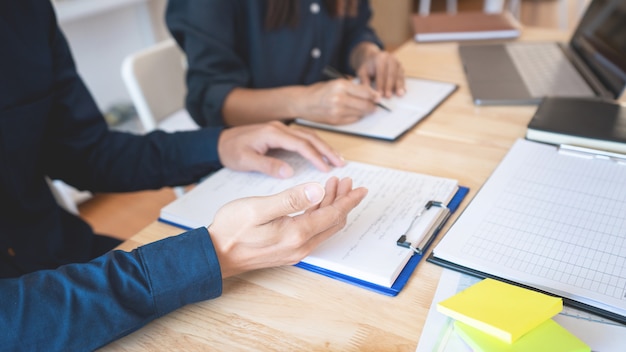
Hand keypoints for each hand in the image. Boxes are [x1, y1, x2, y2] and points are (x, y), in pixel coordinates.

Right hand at [208, 177, 367, 277]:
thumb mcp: (259, 208)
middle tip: (346, 181)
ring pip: (323, 227)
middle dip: (342, 200)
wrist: (216, 254)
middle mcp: (301, 246)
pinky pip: (312, 232)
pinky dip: (318, 215)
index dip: (348, 199)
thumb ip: (291, 199)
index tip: (360, 188)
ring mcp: (295, 251)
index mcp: (297, 233)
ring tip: (332, 186)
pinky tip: (314, 204)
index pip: (333, 214)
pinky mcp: (288, 251)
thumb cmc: (232, 229)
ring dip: (330, 206)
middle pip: (332, 221)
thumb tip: (318, 190)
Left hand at [217, 121, 344, 177]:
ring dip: (324, 147)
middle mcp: (280, 128)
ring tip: (337, 159)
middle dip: (327, 150)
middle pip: (310, 137)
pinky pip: (302, 137)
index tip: (327, 168)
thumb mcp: (245, 160)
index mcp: (273, 133)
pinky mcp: (280, 133)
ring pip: (308, 136)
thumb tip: (289, 172)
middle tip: (341, 164)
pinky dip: (315, 145)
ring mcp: (280, 129)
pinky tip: (322, 153)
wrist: (218, 141)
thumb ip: (268, 165)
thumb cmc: (230, 150)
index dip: (315, 156)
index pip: (300, 144)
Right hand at [296, 79, 378, 124]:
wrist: (303, 102)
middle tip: (375, 105)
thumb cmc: (319, 91)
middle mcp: (340, 98)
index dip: (374, 95)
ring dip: (366, 112)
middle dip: (373, 105)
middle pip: (365, 104)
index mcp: (341, 85)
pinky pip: (353, 120)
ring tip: (367, 109)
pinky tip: (355, 113)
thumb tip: (369, 91)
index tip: (378, 97)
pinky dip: (357, 117)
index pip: (365, 91)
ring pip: (361, 113)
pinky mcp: (336, 121)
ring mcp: (337, 111)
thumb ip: (351, 87)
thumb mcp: (335, 82)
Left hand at [351, 42, 404, 98]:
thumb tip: (369, 93)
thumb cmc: (367, 67)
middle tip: (388, 96)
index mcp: (380, 58)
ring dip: (399, 86)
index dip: (380, 84)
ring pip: (399, 75)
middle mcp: (390, 59)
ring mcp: (397, 63)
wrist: (372, 59)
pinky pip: (402, 77)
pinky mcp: (401, 68)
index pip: (381, 73)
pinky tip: (402, 92)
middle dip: (390, 86)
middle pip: (391, 74)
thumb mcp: (362, 73)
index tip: (379, 94)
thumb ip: (364, 82)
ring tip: (399, 95)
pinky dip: (402, 85)